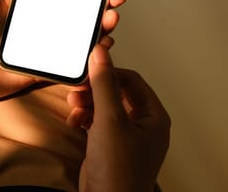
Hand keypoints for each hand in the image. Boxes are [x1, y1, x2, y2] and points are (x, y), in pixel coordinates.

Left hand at [0, 0, 127, 104]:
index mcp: (31, 1)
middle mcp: (44, 20)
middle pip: (81, 10)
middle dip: (103, 1)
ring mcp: (47, 44)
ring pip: (82, 34)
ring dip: (101, 25)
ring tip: (112, 17)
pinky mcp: (46, 66)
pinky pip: (73, 60)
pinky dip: (90, 53)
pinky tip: (101, 44)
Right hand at [67, 45, 170, 191]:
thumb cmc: (118, 173)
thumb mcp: (109, 120)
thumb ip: (104, 85)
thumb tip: (101, 54)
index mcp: (154, 116)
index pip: (132, 81)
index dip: (109, 73)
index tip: (88, 68)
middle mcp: (143, 125)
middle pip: (118, 93)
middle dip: (95, 90)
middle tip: (77, 89)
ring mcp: (127, 137)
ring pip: (106, 107)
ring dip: (87, 103)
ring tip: (73, 106)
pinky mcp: (111, 147)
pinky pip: (98, 123)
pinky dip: (85, 118)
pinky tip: (75, 121)